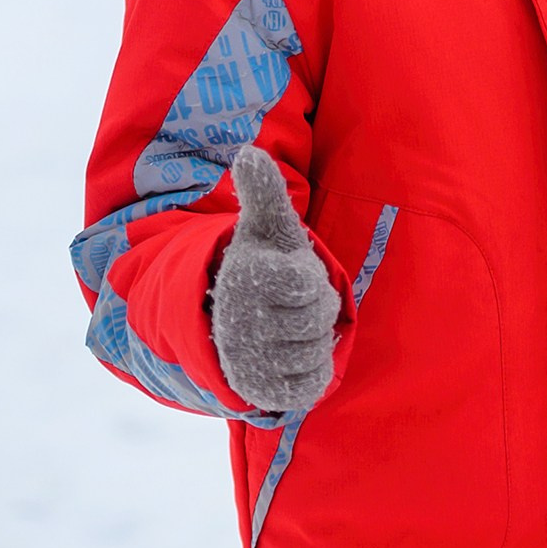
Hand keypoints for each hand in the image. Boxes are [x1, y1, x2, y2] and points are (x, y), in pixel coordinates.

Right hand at [211, 146, 340, 411]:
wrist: (228, 324)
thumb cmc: (261, 267)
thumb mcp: (266, 227)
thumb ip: (263, 191)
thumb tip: (247, 153)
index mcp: (244, 279)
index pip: (308, 284)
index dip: (309, 279)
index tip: (289, 275)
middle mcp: (239, 324)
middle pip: (318, 320)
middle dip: (315, 309)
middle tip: (291, 303)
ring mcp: (247, 363)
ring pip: (316, 352)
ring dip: (312, 341)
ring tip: (286, 328)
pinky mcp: (260, 394)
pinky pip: (310, 386)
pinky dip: (311, 372)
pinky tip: (291, 356)